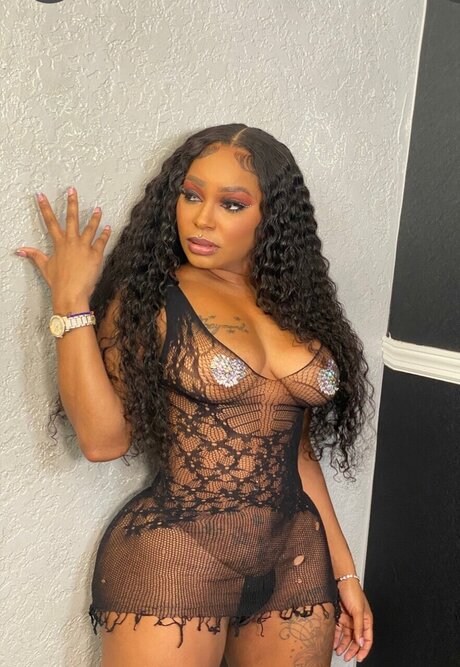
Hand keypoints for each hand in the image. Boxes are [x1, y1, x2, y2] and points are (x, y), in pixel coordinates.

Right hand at [15, 188, 110, 303]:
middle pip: (72, 218)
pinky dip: (105, 234)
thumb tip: (20, 250)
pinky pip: (102, 242)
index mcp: (59, 244)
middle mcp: (72, 242)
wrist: (71, 293)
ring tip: (98, 208)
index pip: (50, 222)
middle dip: (72, 202)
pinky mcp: (96, 255)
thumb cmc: (58, 282)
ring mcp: (85, 247)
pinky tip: (108, 228)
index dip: (44, 207)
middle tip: (73, 190)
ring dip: (95, 218)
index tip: (41, 196)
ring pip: (90, 228)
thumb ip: (35, 255)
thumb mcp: (45, 267)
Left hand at [333, 580, 372, 661]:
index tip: (359, 658)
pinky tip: (333, 643)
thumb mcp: (358, 611)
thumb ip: (359, 627)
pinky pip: (339, 630)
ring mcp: (349, 619)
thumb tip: (362, 642)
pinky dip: (337, 637)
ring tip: (338, 652)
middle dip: (352, 649)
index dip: (364, 650)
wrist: (341, 580)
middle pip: (356, 640)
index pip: (368, 639)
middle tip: (346, 657)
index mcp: (366, 620)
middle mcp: (358, 621)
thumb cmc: (353, 591)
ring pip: (347, 636)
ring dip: (343, 645)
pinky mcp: (340, 616)